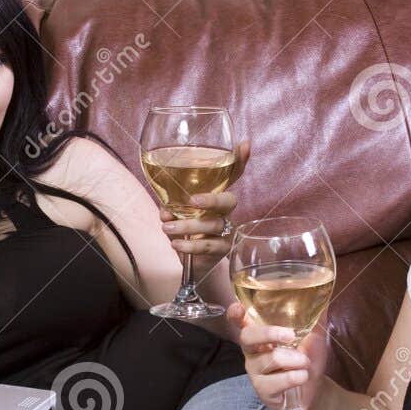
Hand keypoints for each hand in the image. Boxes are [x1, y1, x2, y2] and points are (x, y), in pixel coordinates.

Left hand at [162, 139, 248, 278]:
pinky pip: (209, 246)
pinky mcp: (222, 250)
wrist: (195, 264)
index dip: (241, 160)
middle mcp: (225, 213)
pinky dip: (190, 245)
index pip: (233, 176)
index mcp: (216, 198)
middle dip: (213, 199)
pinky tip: (176, 243)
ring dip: (188, 225)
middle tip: (193, 201)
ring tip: (167, 227)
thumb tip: (165, 211)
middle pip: (229, 201)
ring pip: (214, 225)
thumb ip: (172, 209)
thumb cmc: (188, 233)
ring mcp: (226, 232)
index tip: (245, 145)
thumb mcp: (178, 216)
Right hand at [229, 299, 329, 409]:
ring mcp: (256, 373)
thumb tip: (324, 292)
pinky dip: (294, 377)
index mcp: (261, 335)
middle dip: (269, 333)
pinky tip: (302, 377)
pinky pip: (276, 382)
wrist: (318, 391)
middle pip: (247, 337)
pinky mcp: (263, 391)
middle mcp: (253, 352)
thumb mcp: (315, 336)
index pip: (240, 322)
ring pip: (269, 359)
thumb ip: (315, 316)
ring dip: (295, 360)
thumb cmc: (309, 358)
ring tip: (306, 363)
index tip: (238, 307)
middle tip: (291, 336)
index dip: (235, 314)